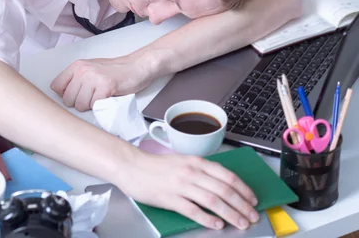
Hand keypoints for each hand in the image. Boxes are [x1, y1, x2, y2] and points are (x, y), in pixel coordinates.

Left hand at [50, 55, 153, 110]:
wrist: (137, 66)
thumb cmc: (114, 71)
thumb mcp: (90, 69)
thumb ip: (75, 79)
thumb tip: (61, 95)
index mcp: (76, 66)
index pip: (56, 87)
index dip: (66, 95)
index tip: (77, 95)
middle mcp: (83, 70)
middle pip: (68, 99)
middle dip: (79, 103)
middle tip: (92, 97)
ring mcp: (94, 78)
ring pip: (80, 105)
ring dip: (90, 106)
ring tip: (100, 97)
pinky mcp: (106, 86)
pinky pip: (95, 105)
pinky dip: (101, 106)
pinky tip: (107, 97)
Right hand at [117, 151, 258, 229]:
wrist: (131, 166)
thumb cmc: (156, 165)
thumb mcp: (182, 161)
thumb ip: (201, 170)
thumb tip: (222, 184)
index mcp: (196, 162)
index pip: (227, 176)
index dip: (243, 189)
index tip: (253, 200)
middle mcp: (191, 172)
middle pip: (224, 190)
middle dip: (242, 205)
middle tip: (252, 216)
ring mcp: (180, 185)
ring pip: (213, 201)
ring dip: (230, 214)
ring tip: (240, 223)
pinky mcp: (170, 198)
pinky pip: (193, 210)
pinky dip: (207, 219)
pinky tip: (217, 225)